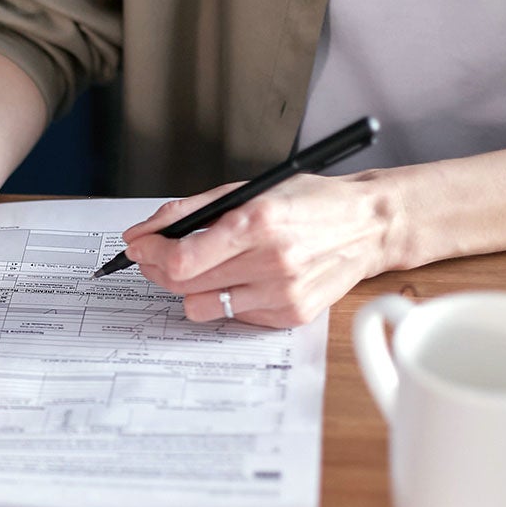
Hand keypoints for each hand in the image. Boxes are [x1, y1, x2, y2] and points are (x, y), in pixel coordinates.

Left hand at [122, 173, 395, 326]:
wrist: (368, 226)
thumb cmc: (306, 202)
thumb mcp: (246, 190)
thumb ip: (188, 211)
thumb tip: (141, 232)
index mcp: (257, 223)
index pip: (181, 259)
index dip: (149, 255)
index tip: (138, 246)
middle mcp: (271, 262)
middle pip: (184, 285)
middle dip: (158, 269)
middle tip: (154, 256)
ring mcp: (283, 293)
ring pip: (202, 307)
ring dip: (189, 288)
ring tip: (199, 268)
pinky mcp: (291, 314)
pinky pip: (233, 316)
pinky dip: (225, 297)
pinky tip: (239, 277)